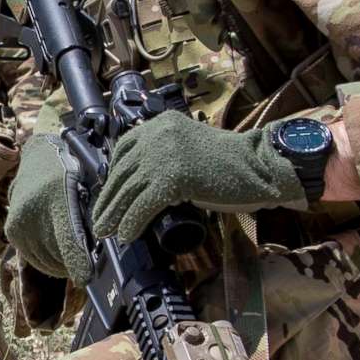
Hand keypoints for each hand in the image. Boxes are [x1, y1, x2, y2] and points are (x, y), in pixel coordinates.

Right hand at [5, 133, 90, 280]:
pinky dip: (48, 261)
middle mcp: (34, 214)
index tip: (86, 279)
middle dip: (75, 263)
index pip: (69, 242)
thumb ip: (92, 220)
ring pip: (46, 261)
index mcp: (59, 200)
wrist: (39, 160)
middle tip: (85, 260)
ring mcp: (19, 225)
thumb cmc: (69, 176)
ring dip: (61, 265)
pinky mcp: (12, 233)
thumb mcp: (86, 192)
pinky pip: (34, 258)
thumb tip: (104, 249)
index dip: (79, 264)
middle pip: (58, 257)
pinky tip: (58, 255)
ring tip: (73, 258)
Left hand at [91, 113, 302, 244]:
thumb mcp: (188, 150)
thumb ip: (166, 156)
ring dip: (114, 214)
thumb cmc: (229, 165)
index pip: (124, 148)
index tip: (107, 194)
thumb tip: (141, 184)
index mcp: (162, 124)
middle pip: (123, 171)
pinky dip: (132, 222)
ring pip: (129, 190)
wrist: (260, 168)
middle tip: (100, 220)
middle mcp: (158, 134)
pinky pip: (143, 205)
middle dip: (109, 199)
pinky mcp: (174, 177)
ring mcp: (165, 155)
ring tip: (106, 232)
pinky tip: (126, 235)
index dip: (112, 174)